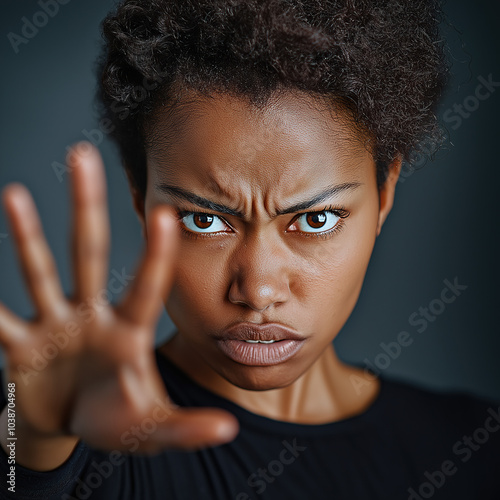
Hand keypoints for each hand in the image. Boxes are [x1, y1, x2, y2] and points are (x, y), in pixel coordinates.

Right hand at [0, 142, 238, 454]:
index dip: (156, 254)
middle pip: (89, 253)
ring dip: (26, 236)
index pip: (147, 286)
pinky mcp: (19, 346)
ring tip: (16, 195)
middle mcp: (91, 316)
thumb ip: (186, 428)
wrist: (70, 426)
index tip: (165, 212)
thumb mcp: (152, 427)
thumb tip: (229, 432)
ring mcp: (53, 325)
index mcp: (128, 332)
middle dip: (86, 207)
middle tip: (84, 155)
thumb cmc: (116, 419)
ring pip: (40, 272)